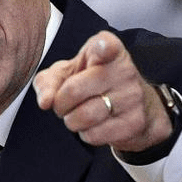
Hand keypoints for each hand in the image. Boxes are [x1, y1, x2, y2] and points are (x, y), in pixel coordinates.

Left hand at [33, 31, 171, 153]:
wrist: (136, 105)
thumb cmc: (93, 82)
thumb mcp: (68, 73)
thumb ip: (48, 81)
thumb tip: (45, 101)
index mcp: (108, 49)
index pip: (107, 46)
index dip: (103, 48)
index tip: (103, 49)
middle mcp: (124, 70)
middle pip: (73, 90)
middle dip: (60, 103)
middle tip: (64, 103)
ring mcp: (132, 96)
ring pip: (84, 116)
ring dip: (71, 120)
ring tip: (78, 114)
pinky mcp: (134, 122)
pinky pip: (94, 135)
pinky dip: (85, 134)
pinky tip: (94, 125)